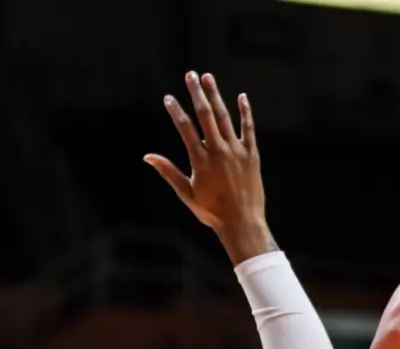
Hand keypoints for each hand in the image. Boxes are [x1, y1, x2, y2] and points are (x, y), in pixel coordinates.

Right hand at [145, 72, 273, 264]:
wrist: (243, 223)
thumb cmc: (212, 211)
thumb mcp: (186, 193)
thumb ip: (168, 172)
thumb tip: (147, 156)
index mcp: (200, 160)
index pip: (185, 128)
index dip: (175, 111)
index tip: (168, 97)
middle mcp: (218, 151)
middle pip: (205, 114)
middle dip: (197, 93)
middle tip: (190, 74)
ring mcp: (236, 151)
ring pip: (225, 117)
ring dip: (216, 96)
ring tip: (208, 78)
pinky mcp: (252, 155)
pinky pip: (248, 129)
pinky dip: (245, 112)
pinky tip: (242, 97)